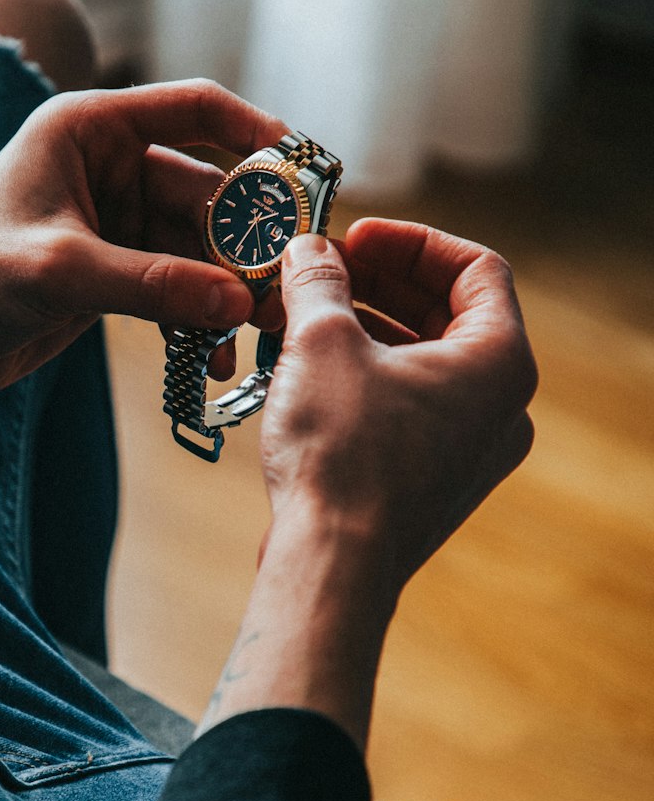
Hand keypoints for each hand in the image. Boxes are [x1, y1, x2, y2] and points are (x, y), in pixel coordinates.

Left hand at [0, 80, 286, 411]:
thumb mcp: (60, 272)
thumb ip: (151, 284)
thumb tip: (238, 301)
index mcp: (89, 130)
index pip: (192, 108)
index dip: (253, 131)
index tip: (304, 168)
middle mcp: (110, 167)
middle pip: (207, 192)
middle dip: (246, 243)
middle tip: (281, 288)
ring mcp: (115, 222)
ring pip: (198, 248)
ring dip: (226, 291)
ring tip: (254, 334)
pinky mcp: (115, 271)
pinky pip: (177, 287)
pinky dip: (197, 317)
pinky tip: (213, 357)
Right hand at [261, 219, 537, 609]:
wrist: (333, 563)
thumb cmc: (343, 456)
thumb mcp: (322, 342)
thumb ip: (318, 281)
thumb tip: (308, 250)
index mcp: (498, 361)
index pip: (476, 267)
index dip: (412, 240)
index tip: (356, 237)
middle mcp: (498, 404)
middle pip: (447, 311)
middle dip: (379, 281)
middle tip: (321, 268)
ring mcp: (468, 444)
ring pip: (423, 357)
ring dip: (365, 323)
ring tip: (302, 311)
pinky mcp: (432, 473)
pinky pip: (407, 400)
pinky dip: (365, 370)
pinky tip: (307, 363)